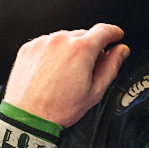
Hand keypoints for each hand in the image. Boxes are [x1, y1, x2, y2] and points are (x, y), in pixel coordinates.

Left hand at [3, 24, 129, 127]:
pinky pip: (48, 44)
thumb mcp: (94, 91)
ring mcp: (42, 43)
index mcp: (80, 50)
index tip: (116, 36)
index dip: (114, 33)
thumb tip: (121, 51)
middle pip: (84, 35)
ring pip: (65, 39)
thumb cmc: (58, 108)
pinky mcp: (29, 47)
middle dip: (90, 47)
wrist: (27, 117)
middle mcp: (60, 41)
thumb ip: (111, 66)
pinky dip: (53, 53)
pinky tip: (52, 72)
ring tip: (66, 74)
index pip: (104, 30)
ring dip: (70, 50)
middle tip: (88, 68)